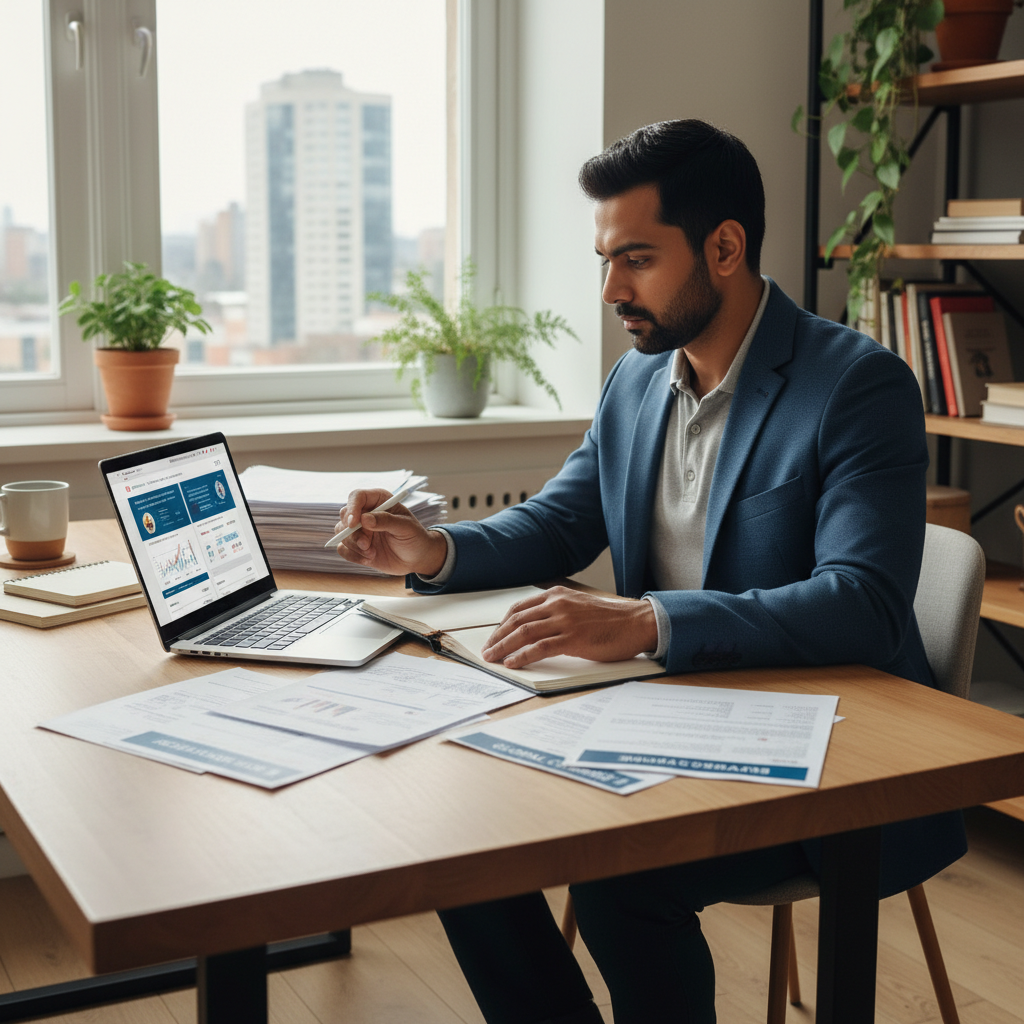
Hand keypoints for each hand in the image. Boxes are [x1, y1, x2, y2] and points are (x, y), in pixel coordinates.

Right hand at [334, 488, 446, 576]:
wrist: (416, 558)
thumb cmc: (415, 537)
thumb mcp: (406, 527)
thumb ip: (386, 521)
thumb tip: (364, 518)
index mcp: (378, 500)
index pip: (357, 497)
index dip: (352, 508)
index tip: (353, 523)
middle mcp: (365, 512)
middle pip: (345, 515)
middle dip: (352, 532)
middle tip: (366, 545)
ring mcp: (359, 529)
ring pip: (341, 533)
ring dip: (355, 546)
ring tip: (372, 553)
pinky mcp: (356, 546)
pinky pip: (343, 548)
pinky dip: (353, 556)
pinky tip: (369, 559)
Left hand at [481, 586, 658, 668]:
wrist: (637, 622)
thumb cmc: (612, 619)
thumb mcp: (579, 606)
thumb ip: (559, 612)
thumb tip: (538, 628)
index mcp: (558, 595)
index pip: (521, 608)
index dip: (503, 623)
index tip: (495, 635)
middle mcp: (557, 604)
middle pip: (517, 620)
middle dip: (498, 636)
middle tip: (487, 650)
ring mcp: (564, 621)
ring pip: (524, 633)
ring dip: (503, 647)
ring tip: (492, 658)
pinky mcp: (572, 638)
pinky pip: (539, 647)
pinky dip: (522, 655)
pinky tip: (512, 662)